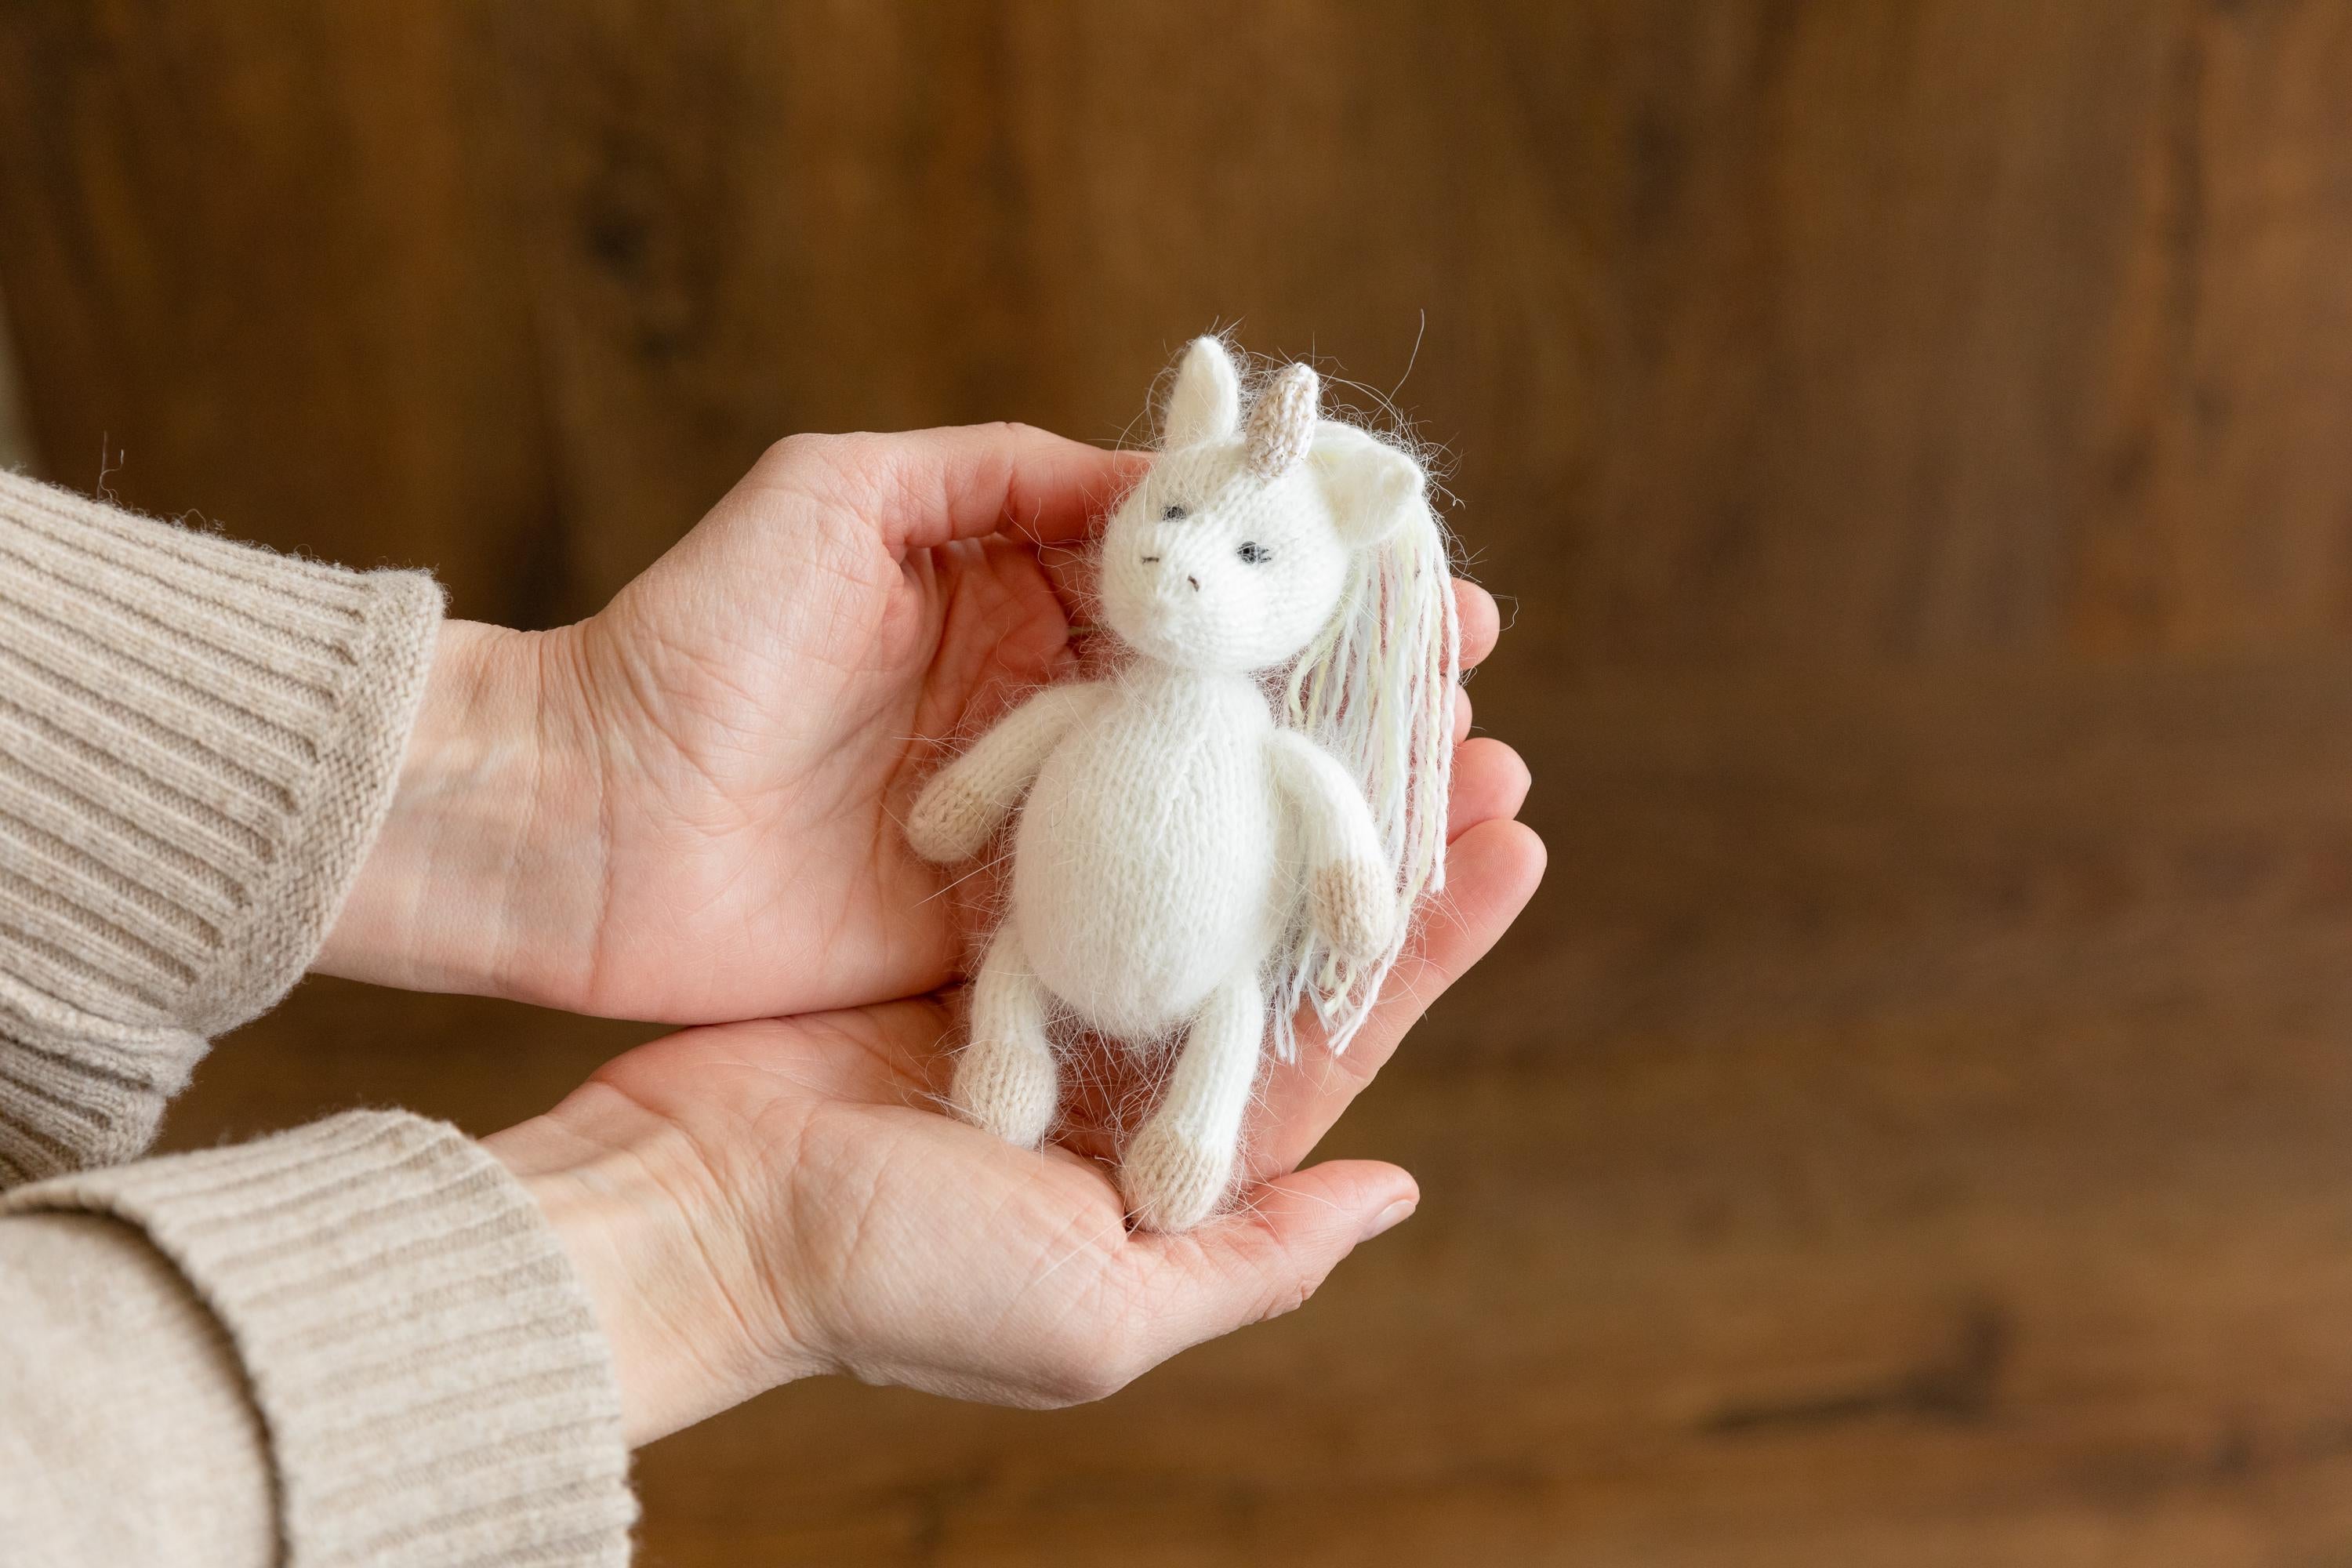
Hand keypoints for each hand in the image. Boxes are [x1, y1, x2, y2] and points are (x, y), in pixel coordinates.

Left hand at [318, 424, 1506, 1025]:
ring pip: (1212, 820)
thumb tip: (1154, 466)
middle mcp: (1049, 718)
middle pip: (1233, 709)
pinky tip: (1348, 918)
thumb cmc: (696, 634)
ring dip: (1333, 818)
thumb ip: (999, 469)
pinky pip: (1145, 927)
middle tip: (1475, 705)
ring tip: (1462, 811)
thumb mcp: (843, 495)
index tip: (1430, 587)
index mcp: (1020, 602)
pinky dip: (1242, 921)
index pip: (1201, 590)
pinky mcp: (1011, 936)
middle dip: (1355, 706)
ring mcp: (1037, 834)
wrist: (579, 821)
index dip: (1316, 586)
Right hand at [484, 750, 1540, 1443]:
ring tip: (1360, 688)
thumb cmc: (900, 1280)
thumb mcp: (1104, 1312)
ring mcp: (1053, 989)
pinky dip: (1149, 762)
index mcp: (1183, 1153)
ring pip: (1198, 860)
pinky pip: (1087, 829)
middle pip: (1283, 925)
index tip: (1516, 832)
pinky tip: (1201, 693)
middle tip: (1461, 727)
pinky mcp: (971, 929)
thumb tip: (1395, 1189)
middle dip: (1377, 830)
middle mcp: (1131, 1066)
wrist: (696, 1214)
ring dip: (1279, 773)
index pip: (1344, 1027)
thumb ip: (1259, 1257)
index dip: (1439, 932)